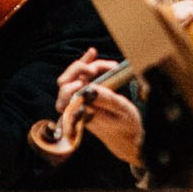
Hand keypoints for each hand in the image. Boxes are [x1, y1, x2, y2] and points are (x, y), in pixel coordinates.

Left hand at [53, 47, 141, 166]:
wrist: (127, 137)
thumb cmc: (126, 126)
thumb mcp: (122, 111)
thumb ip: (106, 100)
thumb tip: (90, 87)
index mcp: (81, 114)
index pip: (65, 97)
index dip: (72, 85)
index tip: (89, 77)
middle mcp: (76, 107)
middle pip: (64, 83)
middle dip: (78, 70)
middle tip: (95, 67)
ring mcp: (80, 99)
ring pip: (73, 77)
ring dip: (87, 65)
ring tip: (107, 64)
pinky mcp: (87, 94)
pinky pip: (81, 76)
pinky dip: (87, 64)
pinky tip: (93, 54)